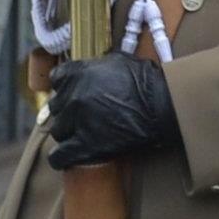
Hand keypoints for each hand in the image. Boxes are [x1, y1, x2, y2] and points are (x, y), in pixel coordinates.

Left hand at [45, 55, 178, 167]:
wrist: (161, 104)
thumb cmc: (147, 81)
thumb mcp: (118, 60)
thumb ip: (96, 65)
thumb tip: (90, 69)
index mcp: (79, 73)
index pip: (57, 79)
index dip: (66, 87)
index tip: (73, 92)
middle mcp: (73, 96)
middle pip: (56, 107)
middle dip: (67, 111)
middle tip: (82, 116)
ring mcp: (77, 121)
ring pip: (58, 131)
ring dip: (67, 133)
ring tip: (80, 136)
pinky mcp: (86, 145)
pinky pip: (60, 156)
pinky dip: (61, 159)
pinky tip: (66, 159)